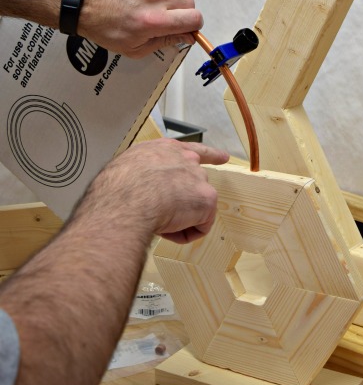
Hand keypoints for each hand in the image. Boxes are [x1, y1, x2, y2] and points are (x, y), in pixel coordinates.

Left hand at [77, 0, 203, 57]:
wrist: (80, 2)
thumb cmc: (102, 27)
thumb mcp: (134, 48)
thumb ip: (165, 42)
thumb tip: (185, 37)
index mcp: (154, 21)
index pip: (194, 18)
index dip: (194, 26)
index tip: (187, 28)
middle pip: (189, 2)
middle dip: (182, 13)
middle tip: (167, 19)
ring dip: (165, 0)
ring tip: (144, 6)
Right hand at [82, 139, 228, 242]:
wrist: (126, 199)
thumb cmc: (116, 188)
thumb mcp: (127, 168)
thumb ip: (144, 173)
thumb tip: (141, 188)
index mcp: (166, 150)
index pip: (193, 150)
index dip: (210, 155)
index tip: (224, 157)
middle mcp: (187, 160)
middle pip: (196, 184)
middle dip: (188, 201)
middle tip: (167, 216)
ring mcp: (199, 179)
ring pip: (194, 209)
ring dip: (178, 220)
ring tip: (154, 220)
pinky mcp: (206, 199)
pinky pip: (199, 227)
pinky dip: (183, 234)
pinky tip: (166, 229)